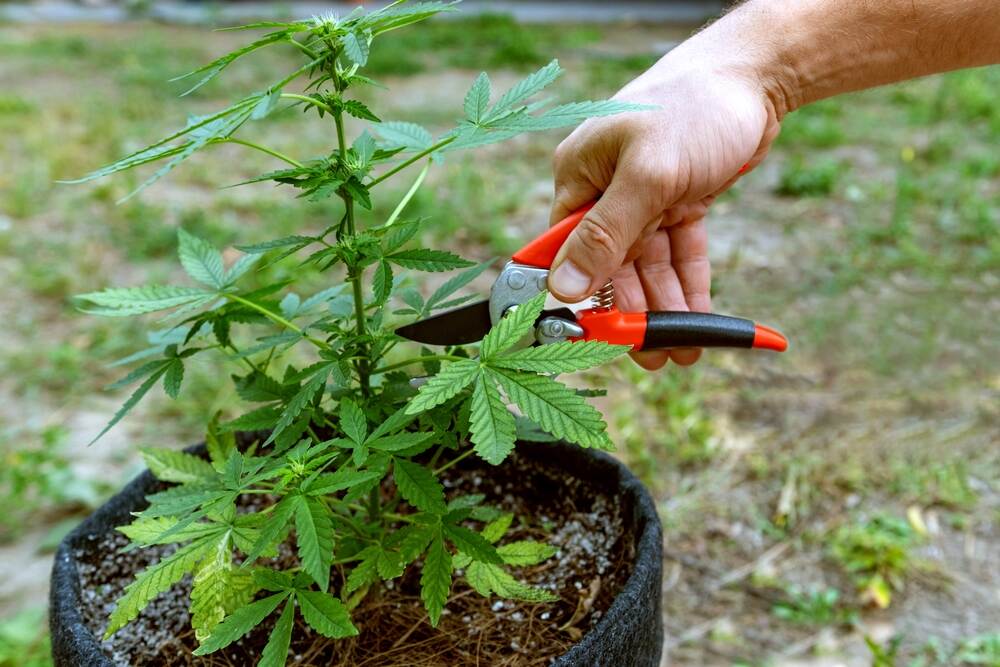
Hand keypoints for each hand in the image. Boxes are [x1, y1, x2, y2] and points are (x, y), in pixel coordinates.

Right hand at [547, 51, 781, 369]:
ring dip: (665, 307)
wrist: (758, 77)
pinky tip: (701, 319)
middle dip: (635, 312)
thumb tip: (563, 288)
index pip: (567, 251)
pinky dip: (688, 283)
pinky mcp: (678, 200)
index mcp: (580, 177)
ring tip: (684, 349)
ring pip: (648, 266)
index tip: (599, 339)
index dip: (581, 298)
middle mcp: (605, 190)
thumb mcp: (648, 174)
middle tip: (655, 355)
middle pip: (612, 267)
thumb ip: (605, 234)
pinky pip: (678, 253)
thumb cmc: (694, 108)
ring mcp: (643, 197)